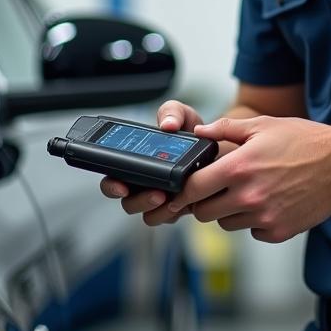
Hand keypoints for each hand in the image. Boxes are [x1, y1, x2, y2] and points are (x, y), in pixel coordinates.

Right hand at [99, 99, 206, 224]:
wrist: (218, 146)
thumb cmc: (192, 131)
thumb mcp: (182, 115)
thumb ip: (171, 112)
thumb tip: (168, 124)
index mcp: (136, 162)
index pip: (113, 179)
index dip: (112, 186)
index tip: (121, 185)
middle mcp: (144, 184)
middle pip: (129, 203)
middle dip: (139, 201)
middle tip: (156, 193)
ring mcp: (160, 198)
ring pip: (148, 215)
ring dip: (156, 209)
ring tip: (168, 196)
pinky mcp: (177, 207)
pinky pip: (169, 218)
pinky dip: (174, 212)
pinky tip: (184, 201)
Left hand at [164, 115, 330, 242]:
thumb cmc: (304, 141)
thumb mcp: (263, 125)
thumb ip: (227, 128)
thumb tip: (200, 131)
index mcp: (238, 168)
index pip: (193, 189)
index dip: (184, 189)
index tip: (184, 189)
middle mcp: (248, 196)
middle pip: (204, 213)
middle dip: (205, 202)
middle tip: (218, 190)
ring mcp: (263, 217)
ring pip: (227, 224)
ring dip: (230, 211)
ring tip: (249, 192)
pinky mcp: (278, 231)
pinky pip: (253, 232)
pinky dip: (255, 222)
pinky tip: (269, 203)